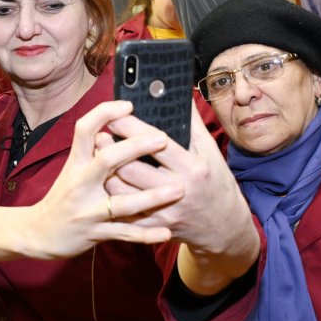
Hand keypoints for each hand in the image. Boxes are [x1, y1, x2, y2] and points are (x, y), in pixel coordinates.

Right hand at [26, 101, 183, 259]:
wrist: (38, 232)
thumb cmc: (63, 195)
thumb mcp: (72, 168)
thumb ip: (94, 150)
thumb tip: (121, 125)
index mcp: (76, 163)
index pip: (85, 130)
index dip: (104, 114)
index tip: (127, 105)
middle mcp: (81, 183)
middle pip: (107, 160)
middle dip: (135, 148)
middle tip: (161, 139)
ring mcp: (88, 210)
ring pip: (122, 203)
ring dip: (151, 197)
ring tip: (178, 189)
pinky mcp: (95, 233)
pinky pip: (125, 234)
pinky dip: (146, 235)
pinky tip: (166, 231)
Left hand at [102, 104, 258, 293]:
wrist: (224, 227)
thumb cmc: (215, 182)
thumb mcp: (210, 152)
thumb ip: (193, 124)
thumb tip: (180, 93)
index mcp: (192, 168)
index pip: (155, 143)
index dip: (131, 128)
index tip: (115, 114)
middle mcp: (177, 190)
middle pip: (131, 168)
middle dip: (111, 149)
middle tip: (98, 133)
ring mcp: (163, 212)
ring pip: (121, 191)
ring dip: (104, 171)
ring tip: (97, 153)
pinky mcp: (153, 227)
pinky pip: (122, 211)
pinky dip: (109, 194)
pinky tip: (102, 179)